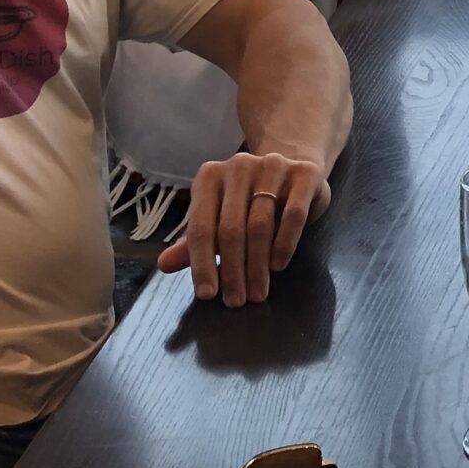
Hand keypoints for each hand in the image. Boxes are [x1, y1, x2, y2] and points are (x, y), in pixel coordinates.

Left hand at [156, 149, 329, 307]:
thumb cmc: (248, 202)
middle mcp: (238, 166)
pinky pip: (293, 214)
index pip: (201, 226)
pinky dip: (284, 243)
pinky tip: (278, 265)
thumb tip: (164, 264)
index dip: (201, 263)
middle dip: (232, 271)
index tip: (207, 295)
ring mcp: (273, 166)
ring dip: (257, 265)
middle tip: (236, 301)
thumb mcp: (218, 220)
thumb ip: (194, 242)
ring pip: (261, 224)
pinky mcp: (304, 173)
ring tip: (257, 292)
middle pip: (231, 228)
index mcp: (210, 176)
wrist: (294, 170)